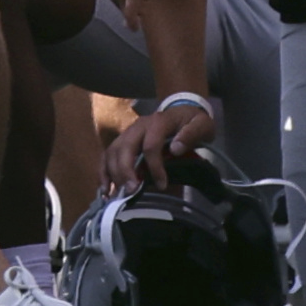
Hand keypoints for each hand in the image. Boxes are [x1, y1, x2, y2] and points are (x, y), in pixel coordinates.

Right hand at [102, 102, 216, 192]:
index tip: (162, 185)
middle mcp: (138, 126)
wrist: (182, 111)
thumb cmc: (192, 122)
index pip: (150, 145)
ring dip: (112, 173)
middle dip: (125, 171)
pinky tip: (105, 190)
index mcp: (158, 122)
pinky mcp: (123, 141)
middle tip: (131, 191)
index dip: (154, 167)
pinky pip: (107, 155)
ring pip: (112, 152)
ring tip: (117, 194)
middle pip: (124, 148)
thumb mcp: (201, 125)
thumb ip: (191, 134)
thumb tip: (175, 148)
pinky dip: (104, 172)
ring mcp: (128, 133)